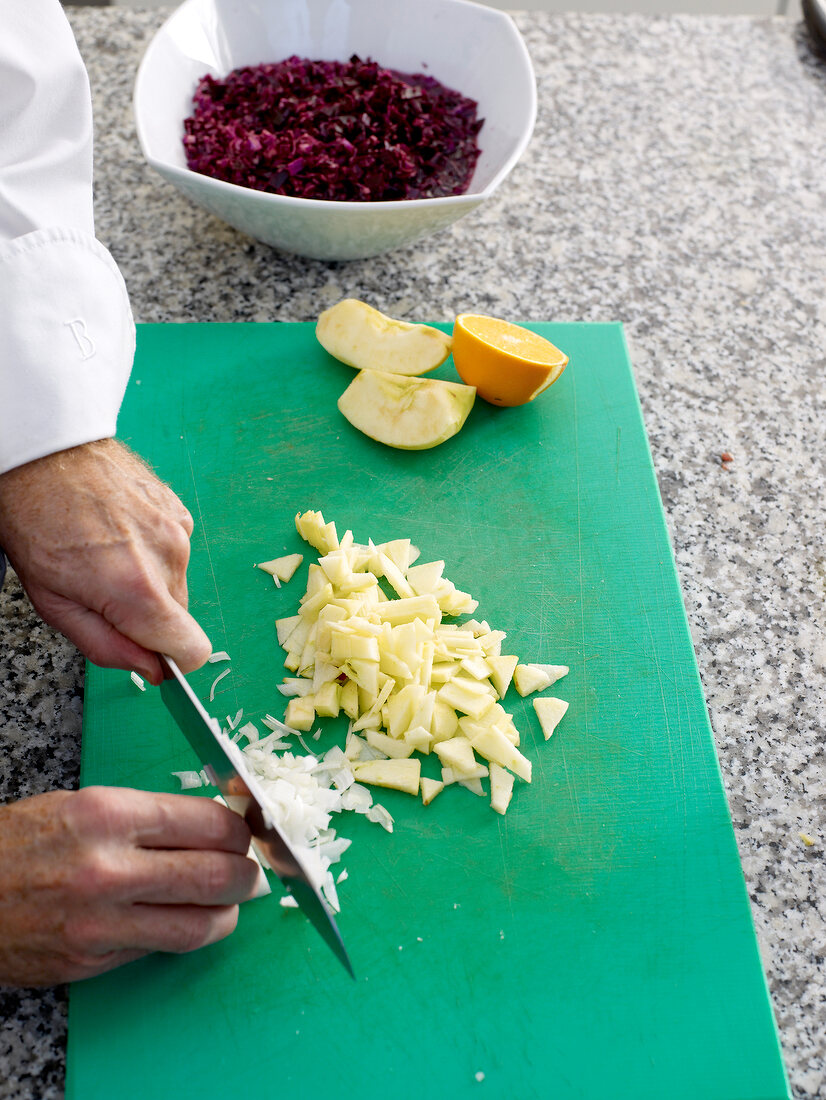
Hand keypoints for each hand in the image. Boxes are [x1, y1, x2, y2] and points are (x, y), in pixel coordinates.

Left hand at [0, 439, 209, 683]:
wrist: (44, 456)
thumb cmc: (36, 525)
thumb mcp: (53, 605)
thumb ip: (106, 646)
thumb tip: (152, 669)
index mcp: (137, 591)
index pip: (193, 652)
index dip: (170, 659)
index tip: (144, 649)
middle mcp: (169, 560)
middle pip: (179, 618)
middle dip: (146, 617)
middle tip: (103, 592)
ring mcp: (179, 531)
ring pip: (176, 583)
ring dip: (149, 581)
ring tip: (107, 554)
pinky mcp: (180, 511)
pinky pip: (175, 551)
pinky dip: (152, 552)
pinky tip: (119, 533)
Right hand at [0, 787, 259, 986]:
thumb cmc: (18, 841)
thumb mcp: (81, 805)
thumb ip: (146, 816)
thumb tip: (209, 827)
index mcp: (108, 815)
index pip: (208, 824)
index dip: (239, 831)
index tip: (246, 832)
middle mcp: (108, 868)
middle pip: (215, 875)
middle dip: (246, 874)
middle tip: (251, 872)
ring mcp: (100, 921)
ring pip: (198, 924)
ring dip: (227, 914)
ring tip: (230, 904)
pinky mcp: (90, 960)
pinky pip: (158, 948)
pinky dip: (182, 935)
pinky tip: (186, 921)